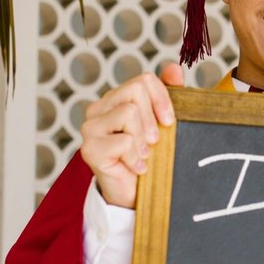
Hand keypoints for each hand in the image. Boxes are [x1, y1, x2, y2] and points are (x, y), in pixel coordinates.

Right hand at [78, 63, 184, 209]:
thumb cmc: (148, 158)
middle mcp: (97, 109)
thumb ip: (166, 95)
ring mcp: (90, 128)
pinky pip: (124, 141)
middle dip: (152, 118)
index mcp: (114, 99)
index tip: (169, 121)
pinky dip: (135, 157)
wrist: (134, 194)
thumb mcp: (161, 124)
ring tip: (143, 155)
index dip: (162, 98)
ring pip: (128, 112)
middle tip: (155, 142)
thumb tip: (174, 68)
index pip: (142, 80)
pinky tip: (135, 167)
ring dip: (143, 139)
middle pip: (135, 91)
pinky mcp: (89, 149)